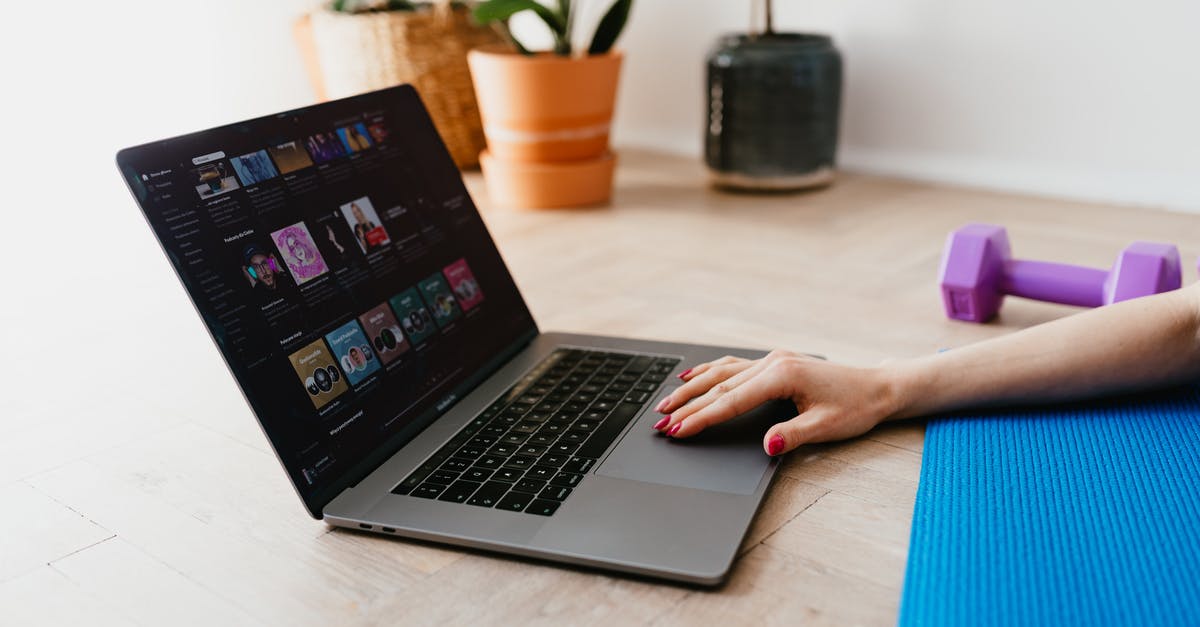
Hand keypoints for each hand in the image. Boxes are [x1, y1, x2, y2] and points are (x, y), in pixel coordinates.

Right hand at [652, 350, 898, 455]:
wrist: (878, 387)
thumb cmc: (856, 407)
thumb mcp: (827, 428)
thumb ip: (793, 435)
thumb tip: (766, 445)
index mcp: (783, 375)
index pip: (731, 402)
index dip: (702, 418)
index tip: (678, 431)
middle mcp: (773, 363)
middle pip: (719, 386)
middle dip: (687, 405)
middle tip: (660, 423)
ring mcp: (773, 360)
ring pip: (722, 373)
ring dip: (692, 388)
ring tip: (665, 403)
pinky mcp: (776, 363)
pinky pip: (734, 366)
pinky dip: (710, 372)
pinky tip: (692, 376)